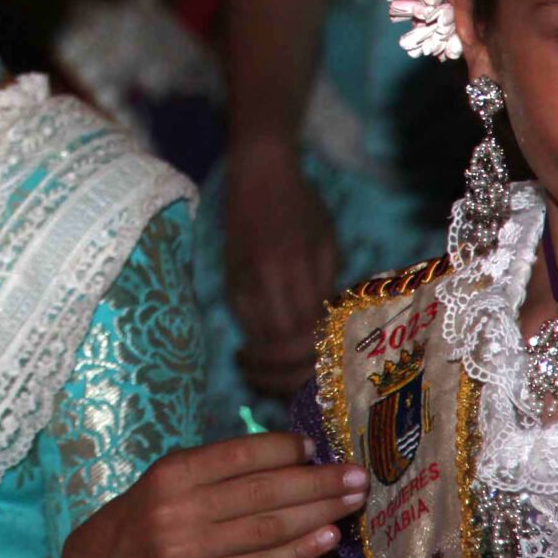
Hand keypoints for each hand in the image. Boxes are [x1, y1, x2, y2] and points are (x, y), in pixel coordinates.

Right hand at [59, 432, 365, 557]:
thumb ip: (217, 470)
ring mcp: (190, 548)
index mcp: (173, 471)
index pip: (239, 454)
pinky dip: (298, 551)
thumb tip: (289, 455)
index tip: (317, 448)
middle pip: (263, 491)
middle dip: (317, 482)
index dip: (282, 450)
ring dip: (318, 513)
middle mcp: (180, 506)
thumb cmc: (145, 518)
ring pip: (267, 527)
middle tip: (359, 476)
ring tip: (352, 503)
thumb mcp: (168, 482)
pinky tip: (327, 539)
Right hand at [223, 148, 336, 396]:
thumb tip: (327, 330)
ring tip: (286, 379)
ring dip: (271, 366)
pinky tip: (267, 355)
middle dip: (292, 372)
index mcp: (295, 268)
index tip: (328, 370)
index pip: (306, 331)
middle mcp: (265, 279)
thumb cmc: (301, 203)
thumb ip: (326, 286)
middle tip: (305, 384)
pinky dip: (257, 345)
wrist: (257, 174)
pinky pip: (244, 325)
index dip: (317, 358)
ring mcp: (242, 281)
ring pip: (257, 340)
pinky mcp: (229, 281)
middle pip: (279, 344)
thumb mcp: (326, 242)